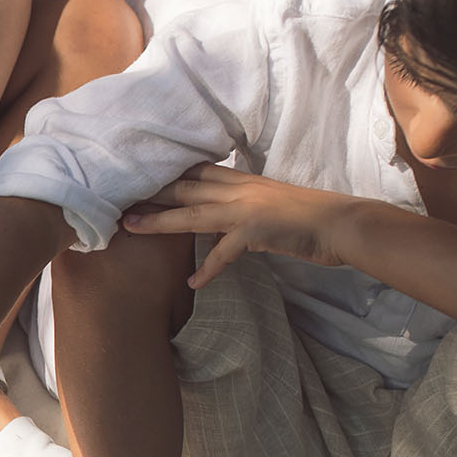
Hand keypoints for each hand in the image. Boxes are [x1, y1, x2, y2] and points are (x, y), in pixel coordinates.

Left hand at [120, 164, 360, 288]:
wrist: (341, 223)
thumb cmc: (306, 219)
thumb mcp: (266, 208)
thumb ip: (238, 212)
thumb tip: (215, 227)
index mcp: (241, 180)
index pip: (194, 173)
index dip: (162, 176)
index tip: (133, 179)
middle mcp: (239, 189)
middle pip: (184, 188)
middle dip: (149, 193)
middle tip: (115, 199)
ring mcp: (247, 208)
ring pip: (193, 214)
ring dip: (159, 221)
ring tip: (130, 228)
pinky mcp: (257, 230)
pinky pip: (225, 252)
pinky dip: (209, 269)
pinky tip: (194, 283)